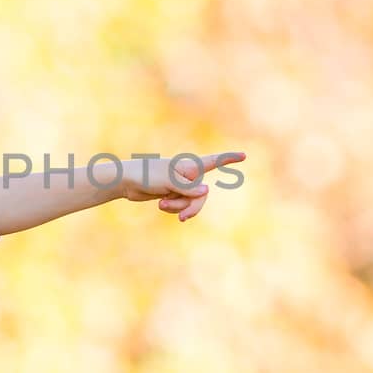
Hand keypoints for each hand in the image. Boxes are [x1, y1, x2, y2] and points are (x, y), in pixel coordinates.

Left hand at [118, 151, 245, 221]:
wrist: (128, 181)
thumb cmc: (147, 175)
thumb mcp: (169, 182)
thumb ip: (188, 188)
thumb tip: (206, 192)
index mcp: (190, 165)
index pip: (214, 162)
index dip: (229, 159)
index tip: (244, 155)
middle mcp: (188, 174)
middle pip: (202, 195)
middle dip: (192, 207)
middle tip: (181, 217)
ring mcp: (181, 185)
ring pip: (191, 203)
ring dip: (178, 207)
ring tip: (162, 204)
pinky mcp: (173, 194)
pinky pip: (181, 206)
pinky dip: (173, 208)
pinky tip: (161, 204)